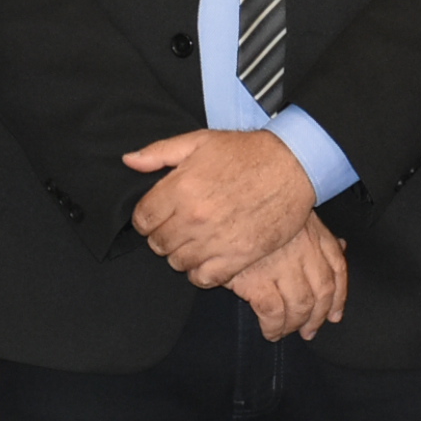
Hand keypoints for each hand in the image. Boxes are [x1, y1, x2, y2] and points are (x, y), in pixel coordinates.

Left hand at [123, 127, 314, 288]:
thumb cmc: (245, 152)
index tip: (157, 215)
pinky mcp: (238, 257)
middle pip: (158, 244)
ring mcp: (216, 240)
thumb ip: (159, 152)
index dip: (146, 219)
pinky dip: (200, 272)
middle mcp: (194, 217)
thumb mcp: (200, 141)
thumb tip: (129, 161)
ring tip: (193, 241)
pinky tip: (207, 257)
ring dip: (181, 254)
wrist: (292, 166)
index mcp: (181, 188)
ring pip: (177, 263)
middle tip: (177, 227)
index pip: (142, 219)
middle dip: (162, 236)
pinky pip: (204, 278)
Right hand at [228, 214, 348, 339]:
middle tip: (309, 331)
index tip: (334, 314)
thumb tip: (342, 246)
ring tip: (285, 332)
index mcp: (314, 233)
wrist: (224, 205)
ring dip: (294, 325)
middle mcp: (304, 250)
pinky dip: (274, 326)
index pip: (337, 269)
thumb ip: (318, 233)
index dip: (339, 296)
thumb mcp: (294, 212)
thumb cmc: (255, 210)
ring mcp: (282, 266)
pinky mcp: (257, 279)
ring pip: (300, 305)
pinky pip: (274, 312)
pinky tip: (270, 331)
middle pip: (321, 292)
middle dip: (317, 317)